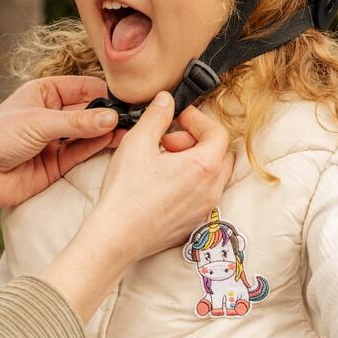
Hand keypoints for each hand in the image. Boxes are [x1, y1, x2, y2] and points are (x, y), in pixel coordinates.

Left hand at [0, 76, 120, 228]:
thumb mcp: (38, 123)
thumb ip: (77, 122)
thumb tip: (112, 118)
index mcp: (43, 92)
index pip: (83, 87)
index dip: (104, 91)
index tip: (128, 97)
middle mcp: (52, 114)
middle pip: (90, 110)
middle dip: (110, 113)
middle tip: (136, 114)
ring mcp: (57, 139)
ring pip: (90, 132)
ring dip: (109, 131)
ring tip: (132, 128)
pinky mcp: (59, 163)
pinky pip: (84, 151)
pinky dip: (99, 147)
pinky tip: (116, 140)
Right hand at [40, 93, 231, 320]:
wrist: (116, 237)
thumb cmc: (126, 193)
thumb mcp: (138, 142)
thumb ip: (156, 116)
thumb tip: (166, 100)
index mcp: (204, 166)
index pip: (218, 133)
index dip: (198, 120)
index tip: (178, 118)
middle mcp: (212, 189)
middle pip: (221, 154)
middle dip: (198, 141)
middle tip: (168, 142)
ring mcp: (205, 210)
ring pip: (213, 176)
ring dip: (194, 163)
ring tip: (163, 163)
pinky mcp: (194, 224)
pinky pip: (202, 196)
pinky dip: (190, 183)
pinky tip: (161, 184)